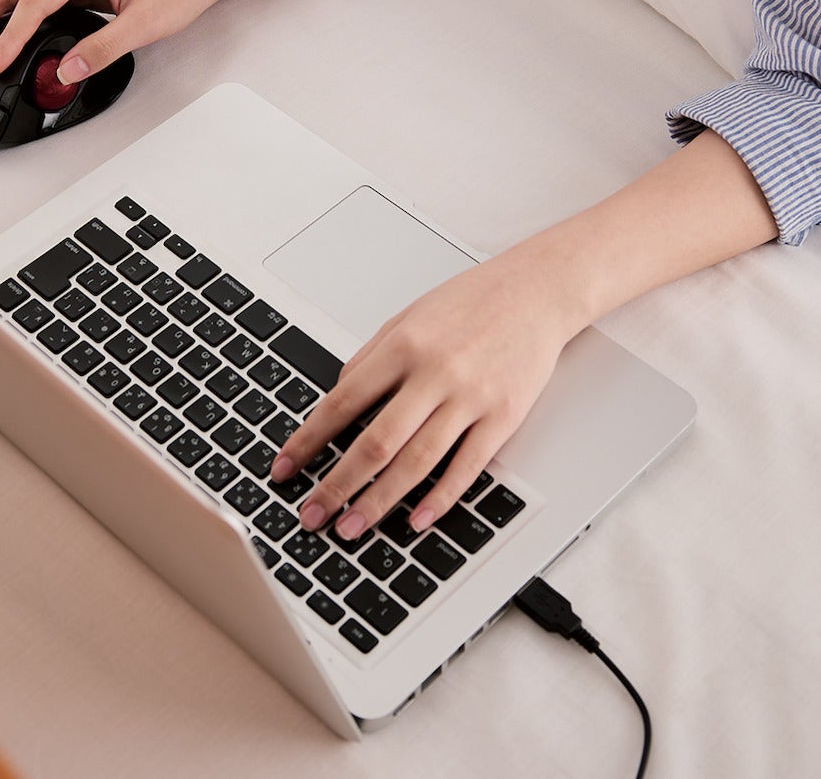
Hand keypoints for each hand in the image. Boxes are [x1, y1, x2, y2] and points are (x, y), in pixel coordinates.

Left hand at [269, 246, 579, 542]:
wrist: (535, 291)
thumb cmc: (471, 302)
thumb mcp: (408, 317)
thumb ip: (371, 358)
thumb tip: (337, 398)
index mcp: (403, 346)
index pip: (342, 401)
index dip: (308, 440)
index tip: (285, 468)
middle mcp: (434, 372)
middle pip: (375, 441)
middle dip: (337, 485)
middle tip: (312, 515)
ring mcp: (470, 397)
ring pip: (416, 462)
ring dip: (379, 502)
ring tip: (352, 528)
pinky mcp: (503, 417)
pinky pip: (466, 468)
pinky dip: (439, 500)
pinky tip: (415, 521)